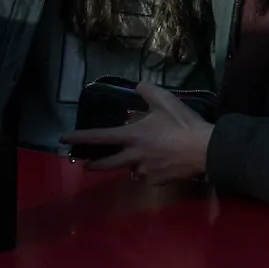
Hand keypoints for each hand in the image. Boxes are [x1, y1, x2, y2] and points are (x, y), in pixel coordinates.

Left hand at [63, 84, 213, 184]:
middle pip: (106, 164)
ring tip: (139, 159)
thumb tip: (137, 86)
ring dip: (130, 164)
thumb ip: (148, 91)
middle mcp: (132, 156)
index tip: (63, 139)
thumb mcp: (166, 101)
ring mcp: (144, 171)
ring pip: (131, 169)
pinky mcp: (157, 181)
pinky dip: (151, 170)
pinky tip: (161, 165)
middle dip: (94, 165)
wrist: (205, 150)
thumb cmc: (183, 124)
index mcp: (131, 136)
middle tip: (86, 165)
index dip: (79, 137)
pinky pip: (149, 176)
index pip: (99, 136)